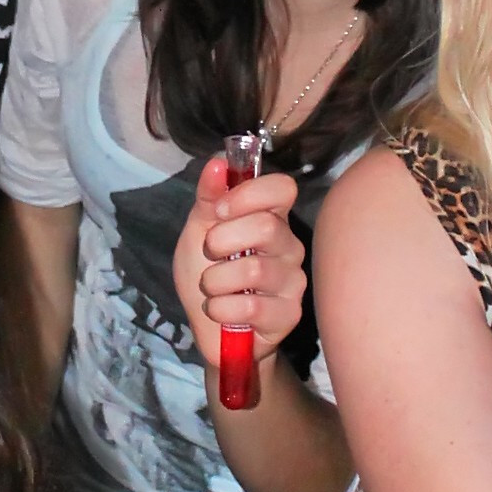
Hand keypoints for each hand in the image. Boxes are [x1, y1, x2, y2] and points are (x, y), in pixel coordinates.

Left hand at [172, 156, 306, 376]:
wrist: (209, 328)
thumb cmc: (207, 273)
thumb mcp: (198, 231)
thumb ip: (209, 198)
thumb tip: (217, 163)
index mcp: (271, 218)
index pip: (283, 188)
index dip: (249, 194)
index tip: (218, 211)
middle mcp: (289, 246)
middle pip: (267, 227)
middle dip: (222, 241)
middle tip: (210, 255)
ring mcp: (293, 281)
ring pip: (255, 270)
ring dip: (216, 280)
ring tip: (212, 288)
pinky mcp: (289, 315)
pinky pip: (252, 306)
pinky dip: (222, 308)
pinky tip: (221, 310)